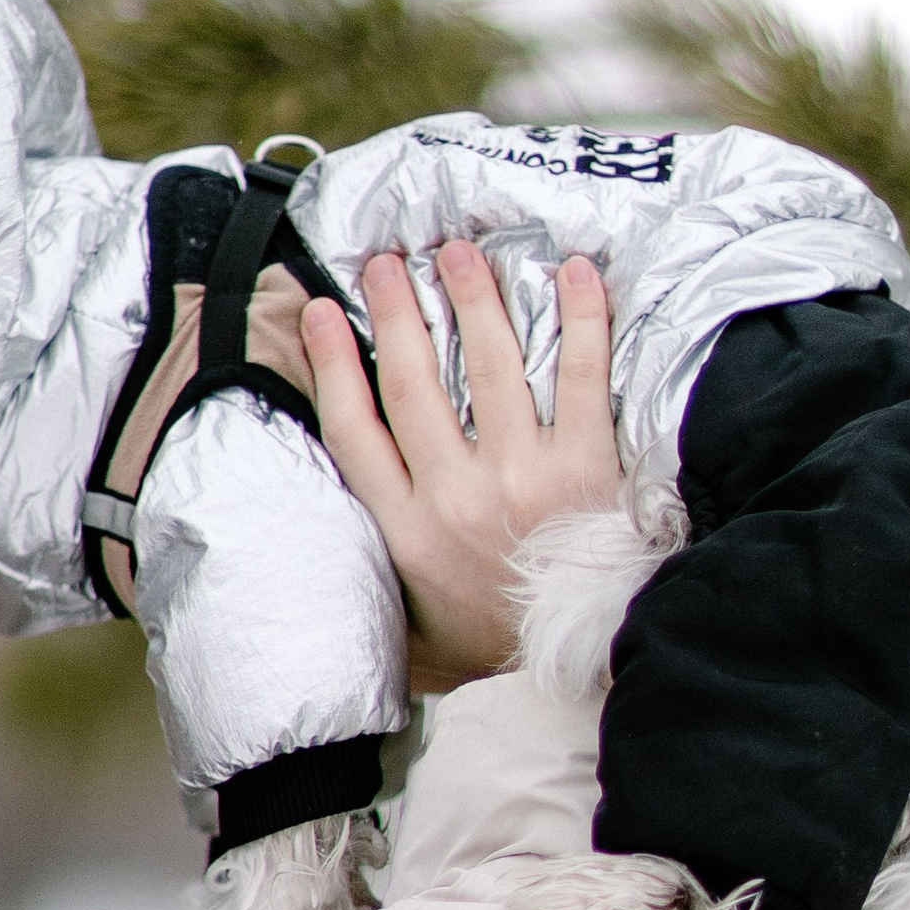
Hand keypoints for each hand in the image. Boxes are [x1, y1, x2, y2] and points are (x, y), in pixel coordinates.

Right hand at [302, 240, 624, 692]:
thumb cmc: (497, 637)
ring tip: (459, 253)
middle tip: (389, 263)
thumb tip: (346, 505)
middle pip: (412, 382)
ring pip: (488, 363)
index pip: (354, 430)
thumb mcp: (415, 615)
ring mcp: (524, 476)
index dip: (331, 363)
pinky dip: (581, 317)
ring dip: (471, 296)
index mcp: (407, 531)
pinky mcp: (587, 466)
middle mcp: (456, 497)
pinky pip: (582, 374)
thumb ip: (384, 557)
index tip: (321, 312)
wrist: (579, 655)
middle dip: (396, 311)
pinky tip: (573, 272)